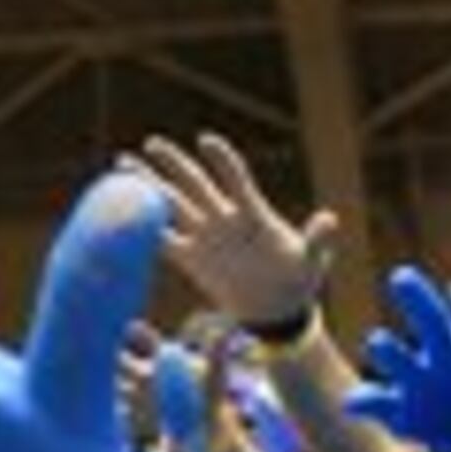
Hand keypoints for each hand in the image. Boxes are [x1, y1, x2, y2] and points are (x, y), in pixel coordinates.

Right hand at [128, 132, 334, 331]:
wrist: (279, 310)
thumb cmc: (299, 281)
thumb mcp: (312, 261)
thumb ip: (317, 240)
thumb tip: (330, 219)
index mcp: (252, 215)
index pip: (235, 179)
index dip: (223, 161)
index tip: (206, 140)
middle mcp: (224, 220)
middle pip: (195, 185)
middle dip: (174, 164)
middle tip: (152, 143)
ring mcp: (206, 237)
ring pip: (172, 205)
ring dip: (149, 186)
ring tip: (123, 164)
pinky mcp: (192, 260)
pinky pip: (163, 241)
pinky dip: (143, 230)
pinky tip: (120, 214)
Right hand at [348, 267, 450, 451]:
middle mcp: (440, 348)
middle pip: (428, 318)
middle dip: (417, 298)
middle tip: (403, 278)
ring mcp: (415, 375)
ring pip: (397, 357)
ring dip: (389, 350)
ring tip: (380, 341)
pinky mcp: (398, 405)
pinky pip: (376, 402)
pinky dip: (364, 402)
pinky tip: (354, 404)